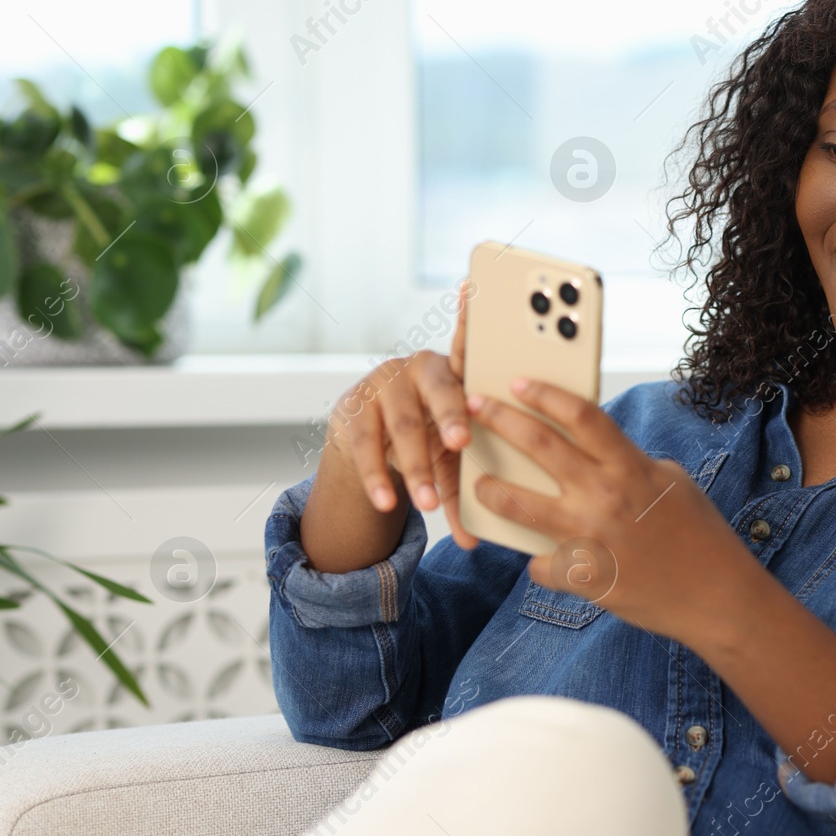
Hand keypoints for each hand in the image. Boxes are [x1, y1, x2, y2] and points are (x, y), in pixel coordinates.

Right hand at [327, 278, 478, 548]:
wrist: (368, 444)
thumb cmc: (426, 443)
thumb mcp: (450, 459)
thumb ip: (467, 491)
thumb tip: (482, 543)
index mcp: (454, 374)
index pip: (466, 345)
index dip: (470, 319)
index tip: (472, 292)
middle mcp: (419, 372)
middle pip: (438, 389)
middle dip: (450, 415)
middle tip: (461, 441)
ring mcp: (383, 389)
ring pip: (400, 427)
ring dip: (415, 468)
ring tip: (429, 504)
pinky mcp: (352, 413)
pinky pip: (365, 447)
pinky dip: (377, 477)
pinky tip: (388, 500)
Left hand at [464, 377, 760, 641]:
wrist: (717, 596)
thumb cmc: (702, 536)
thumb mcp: (673, 483)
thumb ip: (633, 464)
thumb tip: (599, 457)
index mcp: (631, 467)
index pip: (581, 415)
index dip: (545, 394)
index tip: (519, 384)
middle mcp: (605, 495)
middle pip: (540, 446)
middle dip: (502, 421)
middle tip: (476, 408)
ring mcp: (590, 537)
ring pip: (519, 505)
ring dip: (492, 491)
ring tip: (480, 485)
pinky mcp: (583, 577)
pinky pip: (542, 565)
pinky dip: (541, 563)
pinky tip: (543, 562)